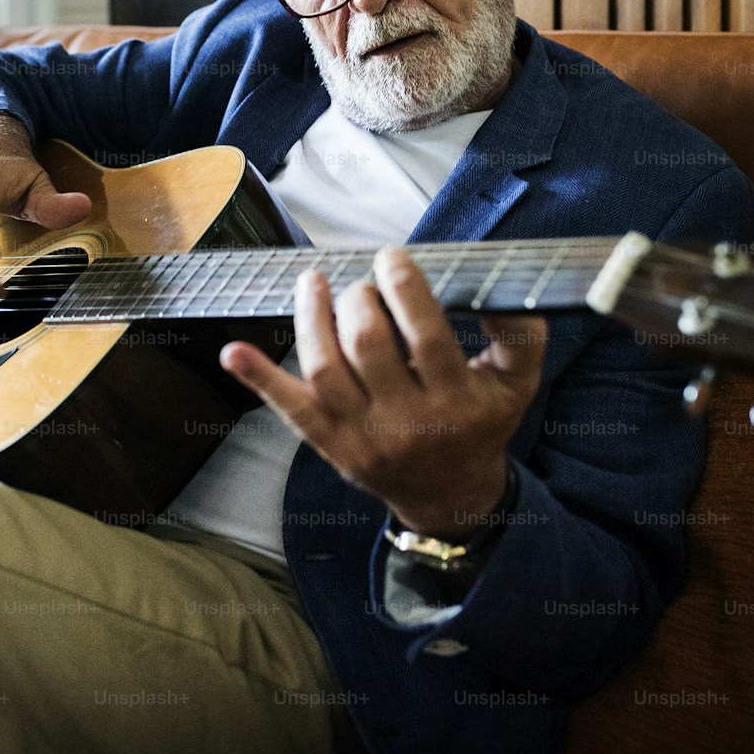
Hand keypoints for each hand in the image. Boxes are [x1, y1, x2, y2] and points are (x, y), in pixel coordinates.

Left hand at [220, 247, 546, 539]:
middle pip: (368, 345)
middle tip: (362, 286)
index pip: (426, 334)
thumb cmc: (480, 425)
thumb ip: (520, 335)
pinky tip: (233, 351)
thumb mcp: (517, 385)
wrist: (450, 497)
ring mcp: (363, 436)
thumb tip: (505, 289)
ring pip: (325, 369)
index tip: (392, 257)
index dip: (403, 287)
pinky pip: (290, 409)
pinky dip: (258, 379)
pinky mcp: (331, 445)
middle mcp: (407, 421)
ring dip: (312, 318)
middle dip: (359, 300)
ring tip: (314, 283)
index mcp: (456, 401)